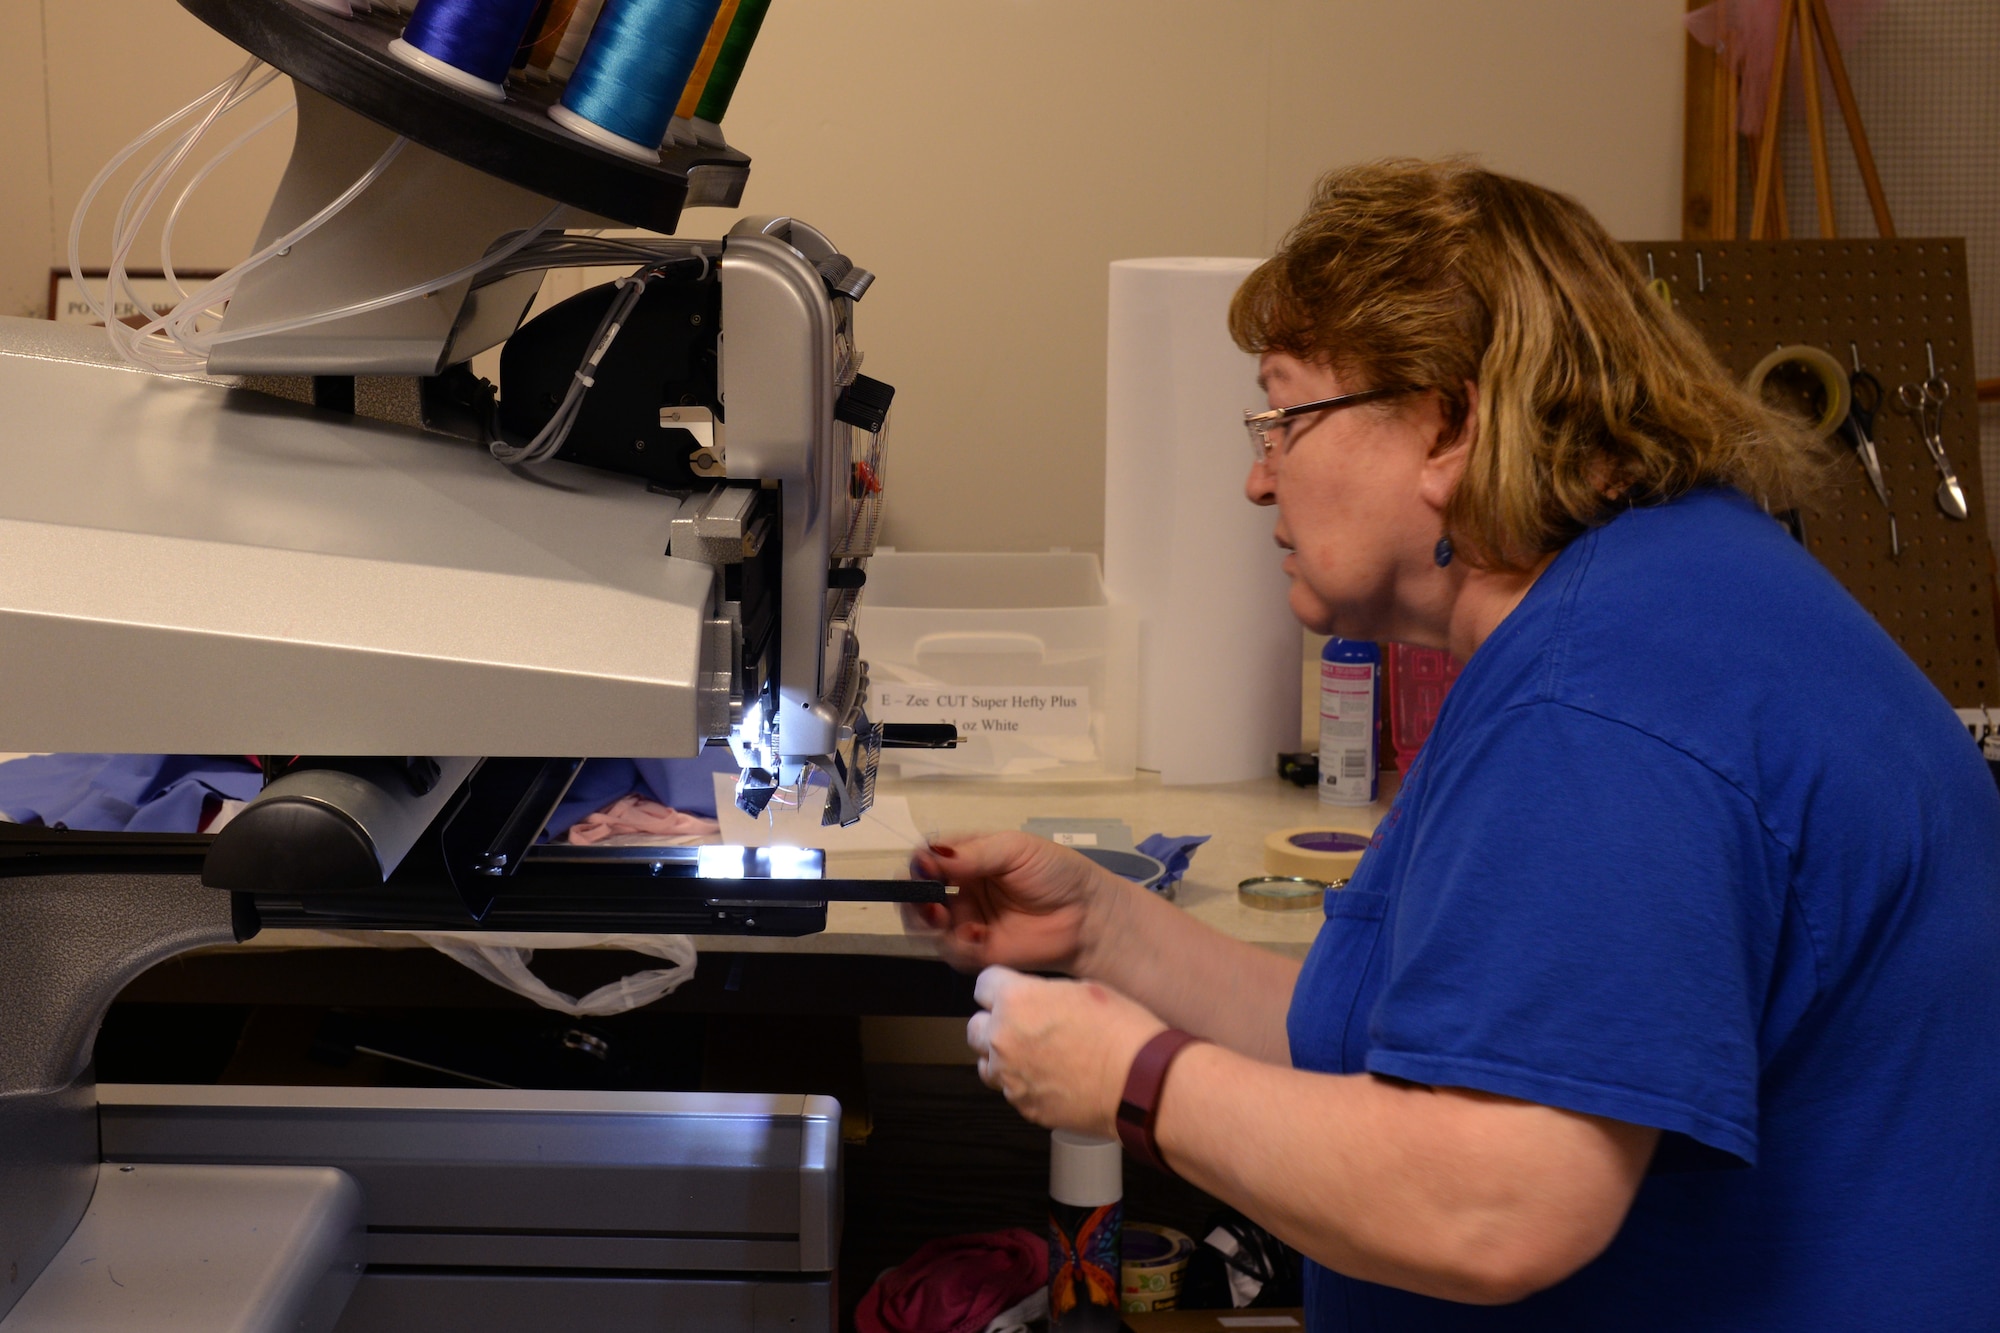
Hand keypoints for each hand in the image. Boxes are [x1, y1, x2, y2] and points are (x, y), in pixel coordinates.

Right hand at [904, 831, 1128, 974]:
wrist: (1089, 917)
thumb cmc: (1056, 873)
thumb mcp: (1015, 849)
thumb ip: (973, 854)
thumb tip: (929, 856)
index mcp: (967, 858)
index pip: (928, 858)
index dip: (920, 863)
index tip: (925, 867)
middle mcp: (961, 890)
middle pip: (918, 893)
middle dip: (914, 896)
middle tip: (927, 898)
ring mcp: (966, 922)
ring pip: (926, 924)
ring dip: (926, 921)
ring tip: (941, 915)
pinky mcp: (976, 953)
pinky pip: (951, 950)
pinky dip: (956, 943)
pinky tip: (977, 935)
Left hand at [964, 965, 1165, 1137]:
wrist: (1139, 1082)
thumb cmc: (1120, 1031)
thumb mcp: (1083, 988)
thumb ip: (1044, 993)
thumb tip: (1034, 999)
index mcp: (1015, 1001)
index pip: (983, 985)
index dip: (1000, 987)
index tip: (1011, 991)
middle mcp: (1003, 1039)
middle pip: (975, 1027)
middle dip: (994, 1023)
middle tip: (1024, 1024)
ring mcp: (1011, 1078)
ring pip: (987, 1064)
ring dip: (1003, 1057)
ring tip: (1035, 1054)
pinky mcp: (1024, 1107)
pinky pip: (1011, 1091)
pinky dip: (1024, 1083)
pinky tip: (1053, 1077)